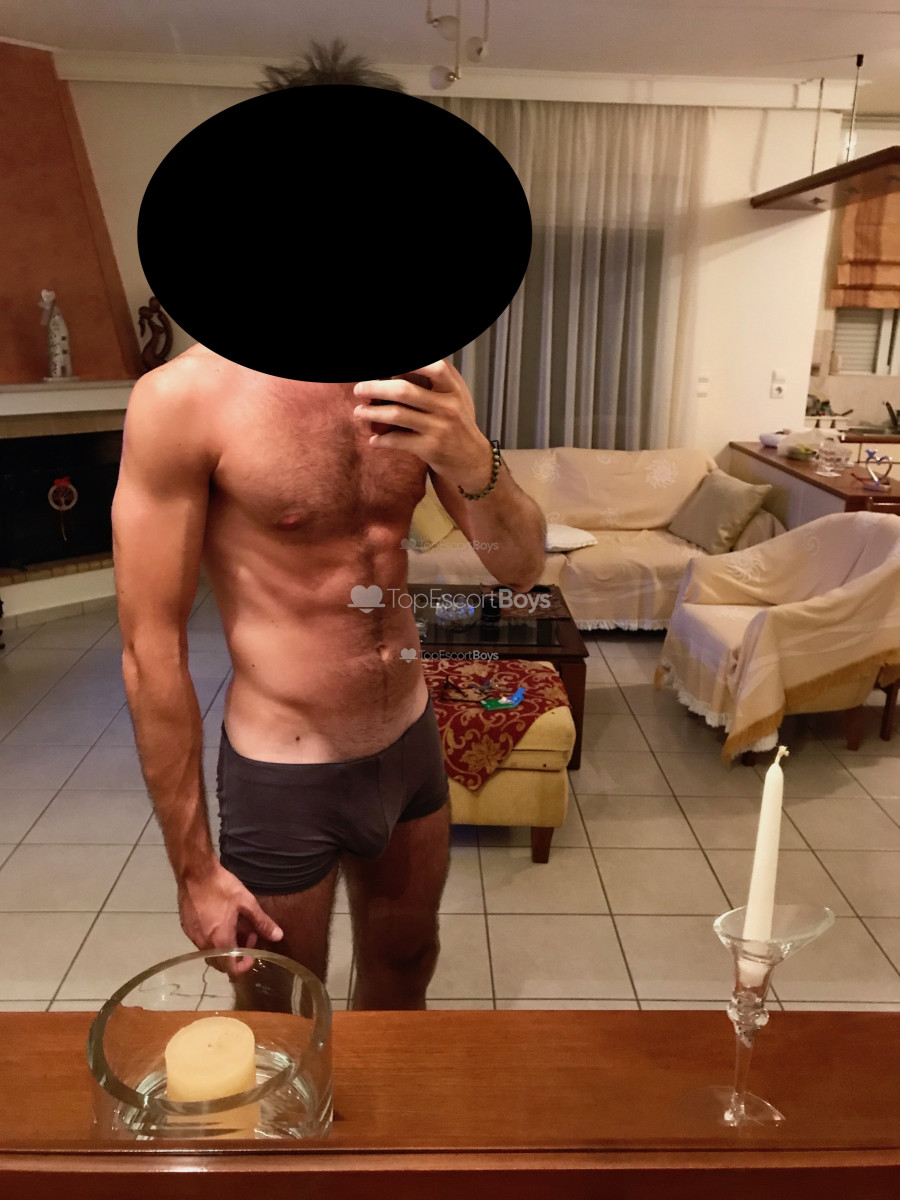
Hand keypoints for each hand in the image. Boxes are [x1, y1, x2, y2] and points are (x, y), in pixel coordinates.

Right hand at [178, 862, 282, 973]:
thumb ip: (262, 922)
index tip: (252, 952)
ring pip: (211, 952)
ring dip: (225, 946)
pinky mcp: (186, 928)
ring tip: (236, 926)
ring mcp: (193, 937)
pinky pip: (202, 942)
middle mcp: (204, 945)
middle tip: (247, 935)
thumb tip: (278, 936)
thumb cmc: (222, 887)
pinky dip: (213, 939)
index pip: (231, 969)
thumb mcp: (246, 902)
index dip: (244, 965)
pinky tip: (220, 921)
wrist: (195, 872)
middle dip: (237, 954)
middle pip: (221, 963)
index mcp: (220, 941)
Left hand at [353, 360, 493, 494]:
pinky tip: (373, 439)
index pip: (435, 367)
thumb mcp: (455, 396)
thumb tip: (396, 372)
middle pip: (405, 391)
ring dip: (372, 413)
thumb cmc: (457, 422)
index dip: (412, 364)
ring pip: (397, 415)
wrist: (471, 459)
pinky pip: (398, 440)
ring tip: (359, 411)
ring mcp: (438, 428)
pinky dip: (381, 440)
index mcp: (453, 389)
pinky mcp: (429, 448)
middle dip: (376, 388)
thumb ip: (434, 381)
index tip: (387, 368)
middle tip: (359, 388)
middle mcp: (447, 407)